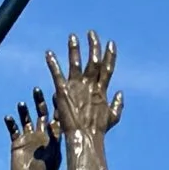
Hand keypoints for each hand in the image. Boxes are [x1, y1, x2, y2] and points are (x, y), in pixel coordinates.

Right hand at [3, 88, 58, 169]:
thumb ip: (52, 139)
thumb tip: (52, 123)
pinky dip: (11, 123)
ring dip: (24, 111)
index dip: (56, 105)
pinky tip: (8, 117)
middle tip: (37, 90)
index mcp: (53, 137)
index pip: (56, 116)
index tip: (56, 92)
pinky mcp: (17, 144)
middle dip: (39, 102)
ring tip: (22, 103)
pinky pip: (13, 130)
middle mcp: (42, 135)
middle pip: (41, 114)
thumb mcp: (52, 154)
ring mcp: (29, 139)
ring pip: (26, 119)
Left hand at [47, 30, 122, 150]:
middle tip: (91, 33)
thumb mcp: (113, 117)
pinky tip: (48, 53)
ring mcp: (76, 87)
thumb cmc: (98, 130)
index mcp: (102, 90)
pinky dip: (52, 63)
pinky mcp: (62, 91)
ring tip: (72, 36)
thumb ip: (118, 105)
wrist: (84, 137)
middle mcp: (90, 85)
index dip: (110, 55)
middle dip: (93, 46)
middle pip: (93, 61)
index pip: (107, 68)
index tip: (111, 42)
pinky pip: (56, 74)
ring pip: (76, 63)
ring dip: (74, 49)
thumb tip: (121, 93)